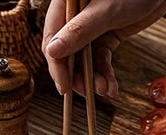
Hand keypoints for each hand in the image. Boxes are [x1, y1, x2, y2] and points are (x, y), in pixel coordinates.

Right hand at [42, 0, 165, 96]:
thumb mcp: (104, 12)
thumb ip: (79, 32)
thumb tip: (53, 52)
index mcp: (66, 6)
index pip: (53, 40)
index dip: (57, 66)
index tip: (64, 89)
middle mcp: (74, 18)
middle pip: (68, 54)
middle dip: (78, 77)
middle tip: (88, 94)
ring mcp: (91, 28)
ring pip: (86, 60)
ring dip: (94, 79)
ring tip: (106, 92)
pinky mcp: (107, 35)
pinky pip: (102, 59)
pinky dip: (106, 74)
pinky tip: (112, 88)